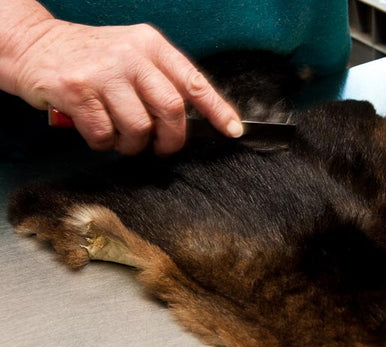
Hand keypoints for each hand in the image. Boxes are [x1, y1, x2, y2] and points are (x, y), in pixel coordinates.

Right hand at [12, 19, 242, 154]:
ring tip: (123, 139)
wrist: (36, 45)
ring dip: (133, 145)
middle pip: (171, 109)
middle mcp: (131, 55)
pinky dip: (104, 144)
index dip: (218, 109)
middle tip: (162, 147)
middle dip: (171, 139)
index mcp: (151, 45)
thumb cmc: (93, 59)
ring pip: (138, 127)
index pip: (194, 81)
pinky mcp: (78, 91)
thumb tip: (194, 119)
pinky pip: (104, 135)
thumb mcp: (132, 54)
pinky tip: (98, 134)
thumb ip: (161, 79)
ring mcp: (104, 72)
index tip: (233, 130)